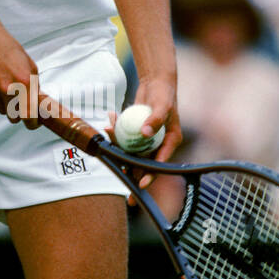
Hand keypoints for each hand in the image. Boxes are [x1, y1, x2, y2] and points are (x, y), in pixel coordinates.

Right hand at [0, 13, 43, 127]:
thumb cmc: (6, 48)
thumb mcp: (29, 64)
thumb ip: (33, 85)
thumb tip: (37, 101)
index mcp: (24, 82)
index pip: (29, 115)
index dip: (32, 123)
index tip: (34, 123)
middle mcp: (8, 89)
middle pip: (14, 118)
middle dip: (18, 113)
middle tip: (19, 104)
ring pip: (2, 110)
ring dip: (5, 104)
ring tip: (4, 86)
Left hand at [107, 76, 181, 204]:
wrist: (155, 83)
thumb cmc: (163, 94)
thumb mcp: (162, 105)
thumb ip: (155, 119)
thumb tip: (145, 133)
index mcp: (170, 141)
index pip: (161, 162)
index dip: (151, 175)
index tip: (141, 183)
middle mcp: (159, 144)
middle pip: (144, 164)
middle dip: (132, 176)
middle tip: (126, 195)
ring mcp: (146, 140)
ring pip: (131, 152)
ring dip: (118, 147)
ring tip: (108, 131)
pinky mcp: (136, 134)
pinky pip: (124, 140)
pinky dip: (115, 133)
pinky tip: (109, 122)